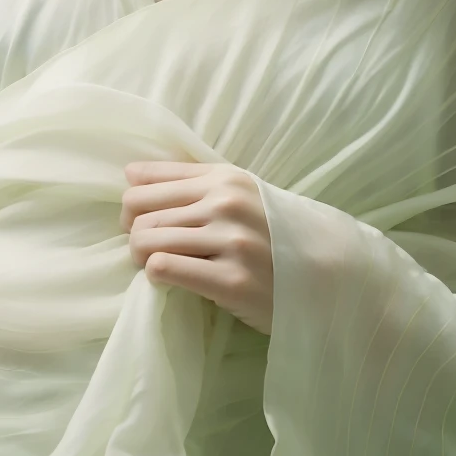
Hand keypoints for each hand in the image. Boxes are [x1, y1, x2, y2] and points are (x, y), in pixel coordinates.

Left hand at [121, 160, 273, 333]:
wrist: (325, 277)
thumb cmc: (273, 234)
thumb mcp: (240, 194)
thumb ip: (190, 180)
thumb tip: (130, 174)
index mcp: (224, 179)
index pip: (147, 182)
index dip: (132, 206)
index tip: (139, 223)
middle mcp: (226, 204)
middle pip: (140, 212)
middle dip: (135, 234)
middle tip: (148, 250)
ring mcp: (231, 241)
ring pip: (147, 239)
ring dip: (142, 257)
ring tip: (157, 266)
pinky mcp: (232, 281)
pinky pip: (165, 268)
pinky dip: (156, 275)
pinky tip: (170, 280)